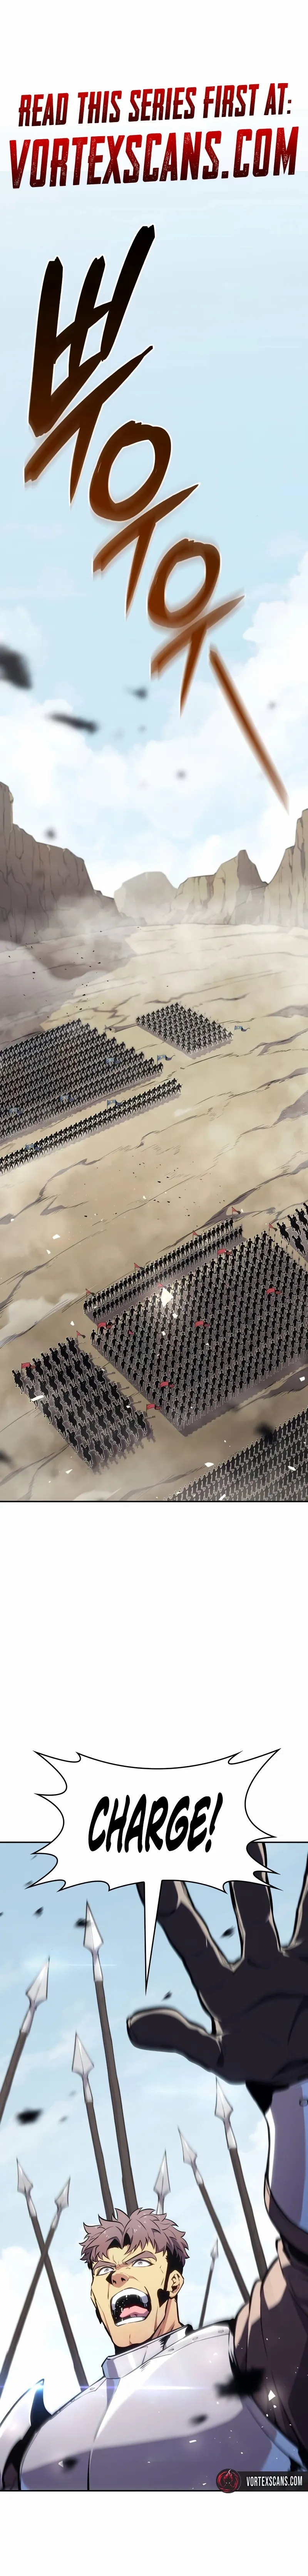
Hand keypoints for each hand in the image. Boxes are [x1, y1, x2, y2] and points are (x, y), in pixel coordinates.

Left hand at [127, 1846, 307, 2103]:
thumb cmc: (263, 2061)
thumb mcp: (223, 2059)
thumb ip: (184, 2041)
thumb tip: (131, 2026)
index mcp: (220, 1984)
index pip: (187, 1935)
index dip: (166, 1904)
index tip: (144, 1868)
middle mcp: (253, 1958)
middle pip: (241, 1906)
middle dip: (229, 1867)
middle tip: (215, 1824)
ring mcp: (287, 1956)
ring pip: (277, 1906)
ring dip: (267, 1867)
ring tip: (259, 1827)